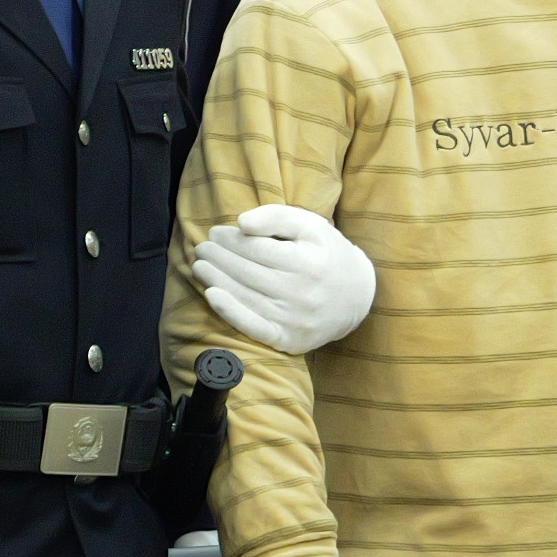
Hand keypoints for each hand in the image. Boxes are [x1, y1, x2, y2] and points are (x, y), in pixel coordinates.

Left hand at [193, 205, 375, 354]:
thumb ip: (276, 217)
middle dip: (219, 258)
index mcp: (309, 262)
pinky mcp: (288, 339)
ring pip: (246, 297)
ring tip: (200, 266)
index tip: (215, 232)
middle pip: (248, 272)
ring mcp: (295, 320)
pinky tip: (211, 296)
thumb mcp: (311, 226)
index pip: (257, 249)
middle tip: (202, 248)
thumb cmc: (326, 254)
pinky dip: (230, 313)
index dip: (231, 240)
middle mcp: (302, 293)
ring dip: (216, 280)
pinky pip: (253, 327)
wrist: (356, 297)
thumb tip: (241, 223)